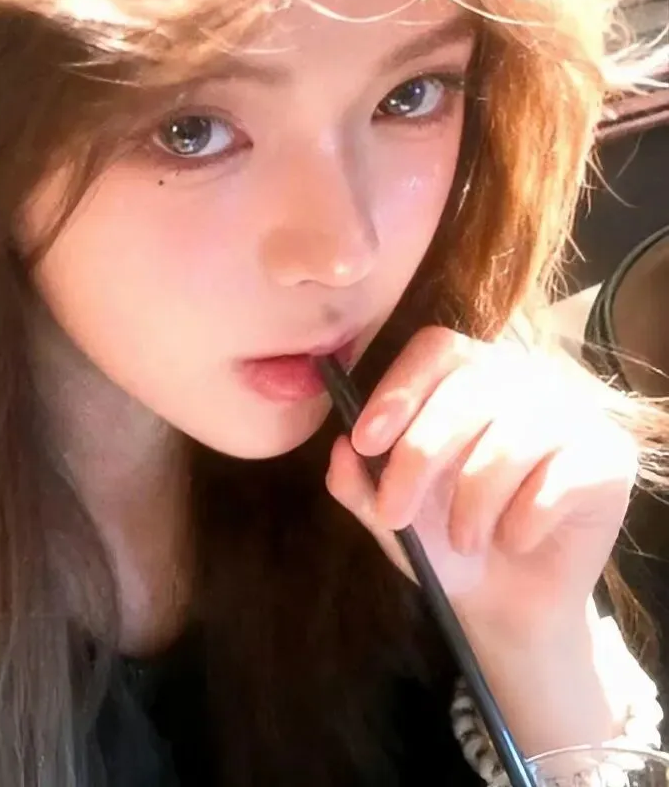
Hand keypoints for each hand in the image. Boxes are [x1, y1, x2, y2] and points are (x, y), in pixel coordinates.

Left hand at [324, 326, 638, 638]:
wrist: (507, 599)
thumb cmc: (443, 535)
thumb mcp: (388, 511)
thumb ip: (357, 480)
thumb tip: (339, 448)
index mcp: (466, 372)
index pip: (434, 350)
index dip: (398, 390)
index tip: (364, 441)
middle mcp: (523, 377)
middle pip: (465, 393)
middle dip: (418, 458)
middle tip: (395, 513)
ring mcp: (572, 412)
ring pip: (509, 441)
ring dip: (472, 503)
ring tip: (461, 539)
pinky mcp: (609, 457)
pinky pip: (558, 482)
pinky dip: (522, 522)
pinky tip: (514, 539)